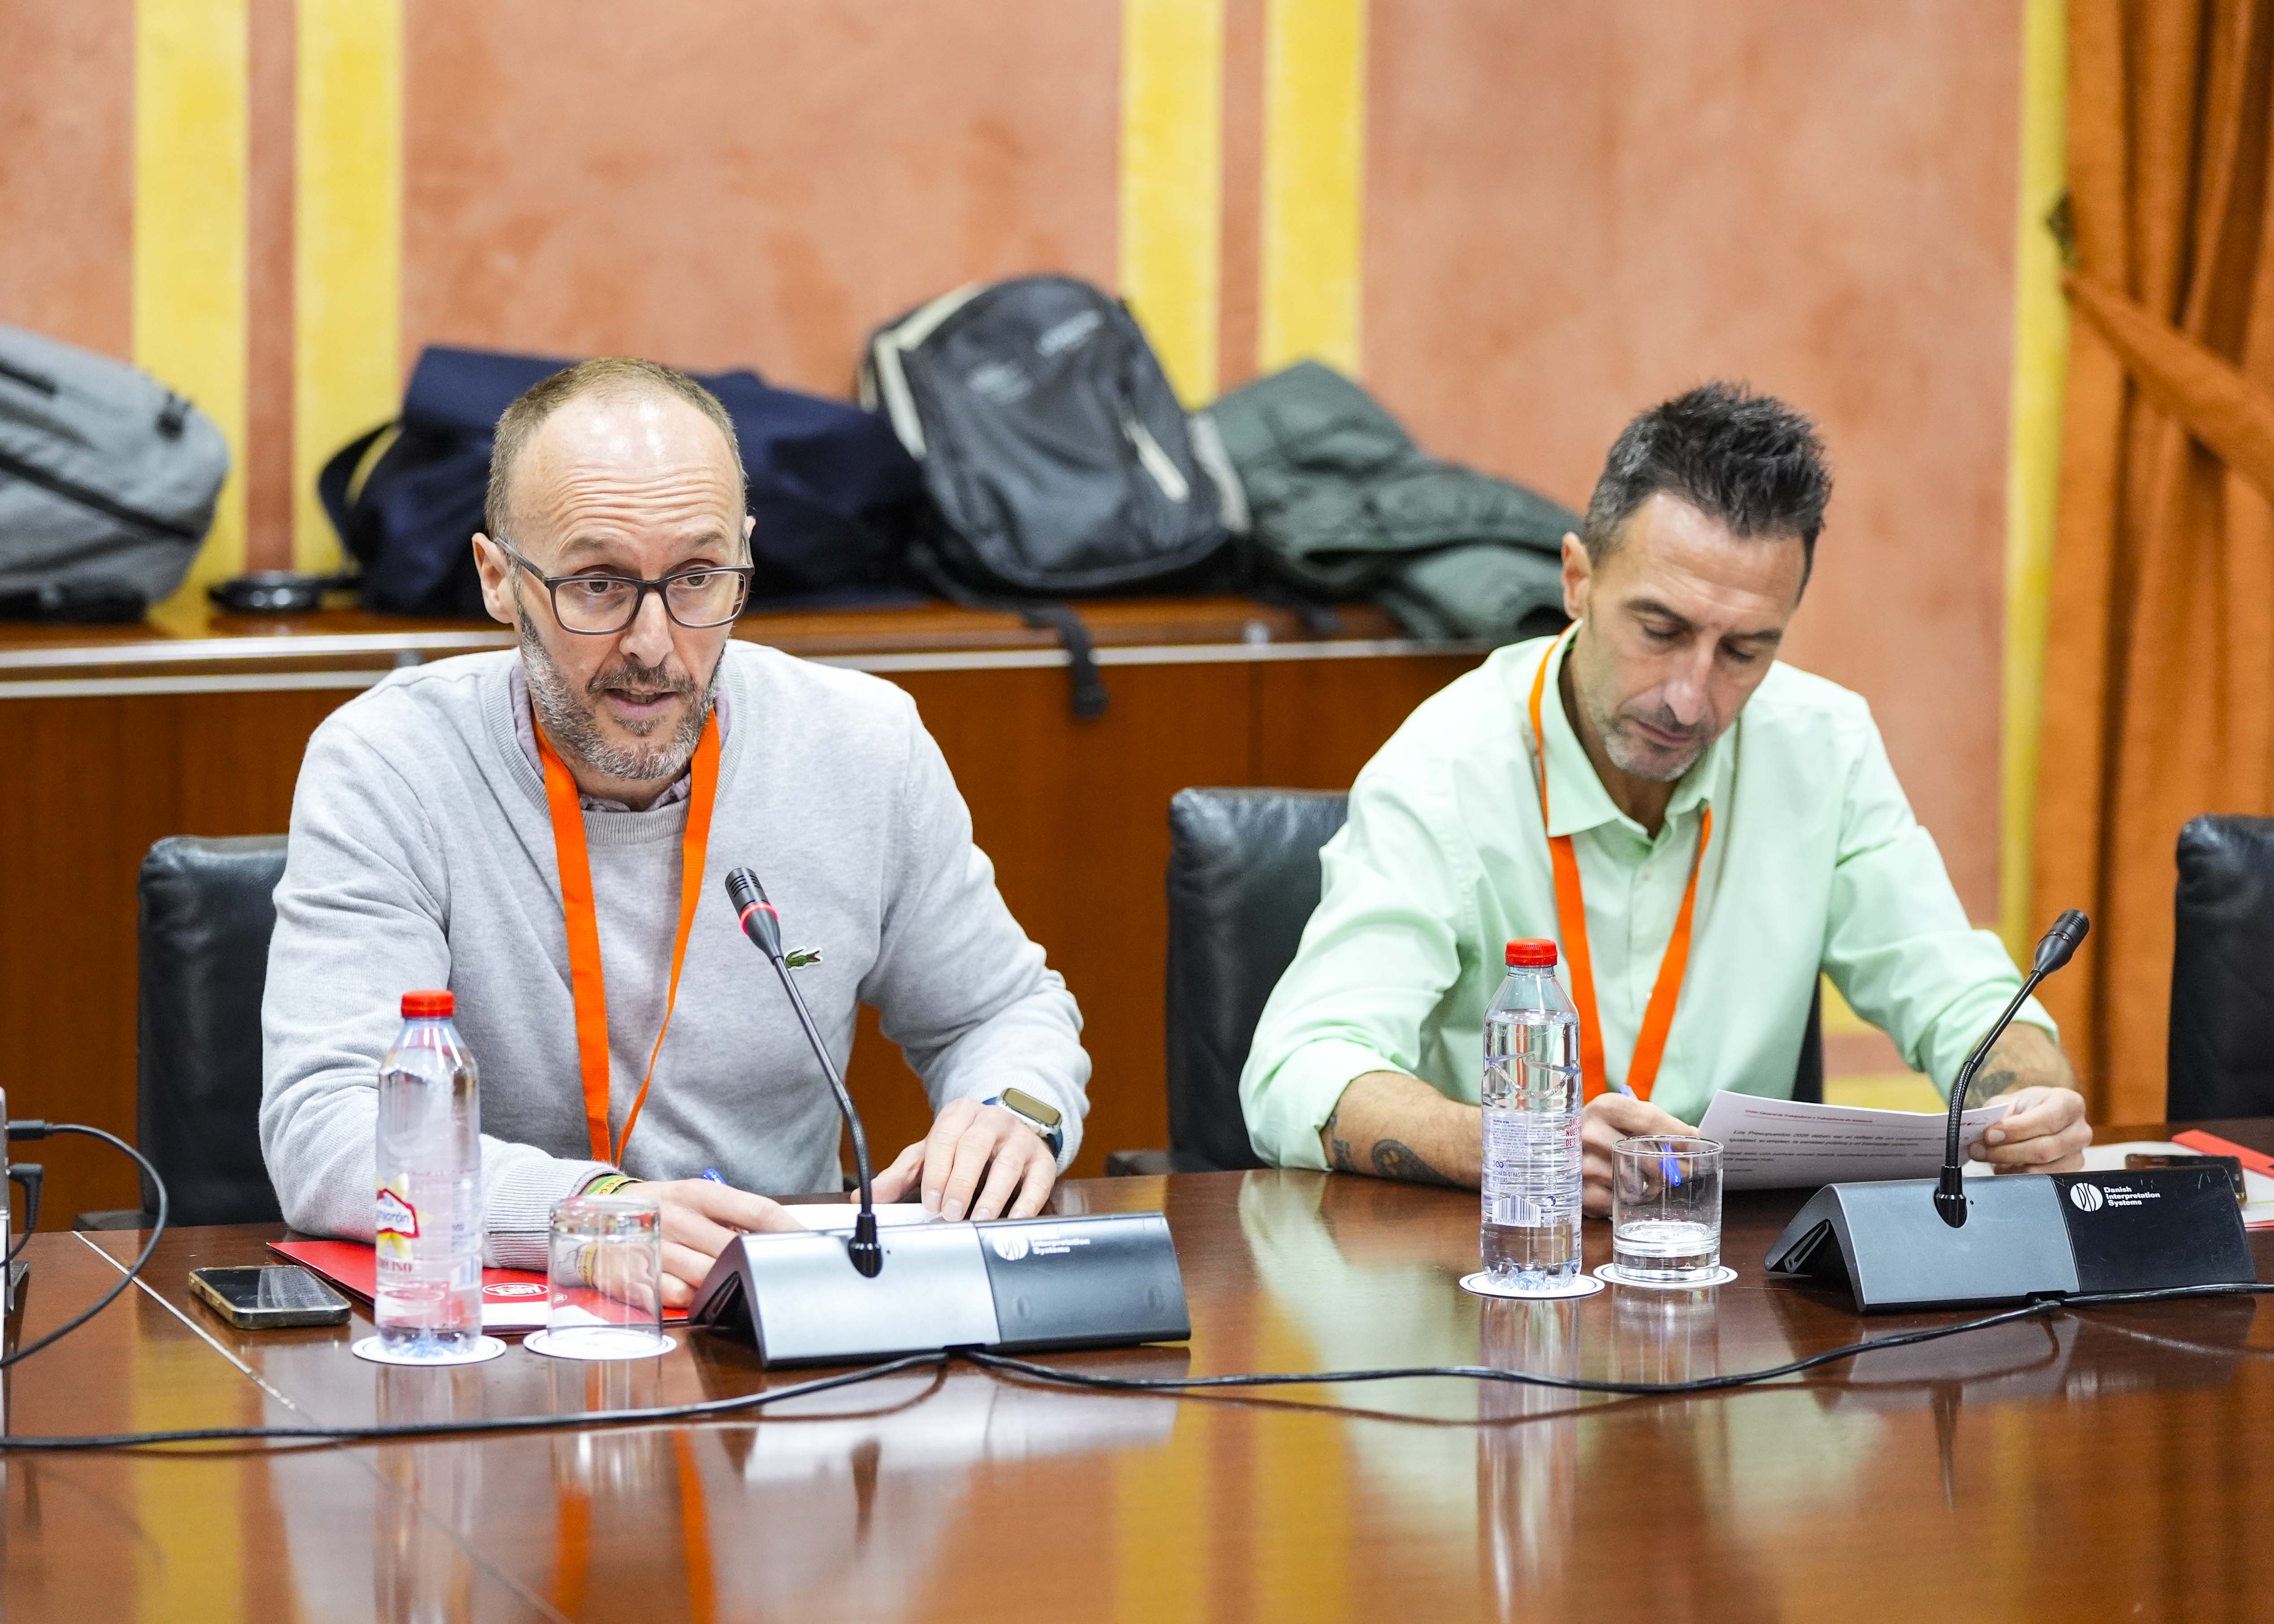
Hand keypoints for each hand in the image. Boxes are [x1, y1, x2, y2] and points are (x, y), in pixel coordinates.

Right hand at [642, 1178, 803, 1309]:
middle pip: (736, 1249)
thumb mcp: (696, 1199)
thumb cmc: (664, 1209)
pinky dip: (694, 1298)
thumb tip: (779, 1238)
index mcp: (699, 1193)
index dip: (789, 1229)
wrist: (598, 1214)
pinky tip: (698, 1293)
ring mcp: (657, 1246)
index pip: (757, 1210)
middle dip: (758, 1265)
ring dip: (728, 1284)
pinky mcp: (636, 1275)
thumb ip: (733, 1216)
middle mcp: (678, 1217)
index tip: (810, 1245)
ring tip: (737, 1284)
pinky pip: (678, 1295)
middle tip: (777, 1276)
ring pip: (709, 1276)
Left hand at [870, 1097, 1057, 1220]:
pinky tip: (1013, 1219)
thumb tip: (865, 1197)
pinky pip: (1038, 1180)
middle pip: (975, 1146)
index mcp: (960, 1114)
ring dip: (992, 1194)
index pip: (945, 1136)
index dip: (936, 1170)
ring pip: (1008, 1163)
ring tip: (978, 1218)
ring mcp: (1020, 1138)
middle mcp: (993, 1120)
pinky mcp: (1042, 1159)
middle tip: (950, 1212)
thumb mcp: (931, 1152)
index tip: (929, 1200)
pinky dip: (1027, 1202)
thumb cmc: (964, 1145)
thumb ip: (900, 1174)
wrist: (1008, 1130)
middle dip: (961, 1182)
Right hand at [1580, 1093, 1697, 1216]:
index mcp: (1606, 1107)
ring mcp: (1581, 1164)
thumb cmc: (1604, 1130)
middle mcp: (1589, 1132)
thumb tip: (1696, 1140)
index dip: (1680, 1138)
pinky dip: (1629, 1201)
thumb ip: (1658, 1124)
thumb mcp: (1626, 1116)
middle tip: (1683, 1173)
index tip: (1697, 1149)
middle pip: (1649, 1158)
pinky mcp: (1580, 1192)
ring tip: (1650, 1182)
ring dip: (1651, 1188)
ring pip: (1637, 1185)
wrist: (1559, 1146)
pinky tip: (1626, 1191)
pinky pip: (1620, 1203)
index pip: (1653, 1122)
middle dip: (1674, 1170)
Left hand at [1970, 1085, 2090, 1173]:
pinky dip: (2017, 1176)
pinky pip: (2042, 1182)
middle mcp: (2080, 1131)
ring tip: (1985, 1157)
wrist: (2035, 1120)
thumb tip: (1982, 1132)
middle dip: (2006, 1151)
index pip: (2047, 1119)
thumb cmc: (2024, 1109)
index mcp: (2069, 1104)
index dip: (2017, 1129)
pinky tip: (2002, 1167)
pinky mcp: (2070, 1175)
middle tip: (1979, 1149)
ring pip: (2043, 1168)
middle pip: (2045, 1148)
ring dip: (2008, 1165)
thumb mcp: (2010, 1103)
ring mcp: (2078, 1155)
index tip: (1990, 1134)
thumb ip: (1998, 1115)